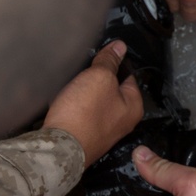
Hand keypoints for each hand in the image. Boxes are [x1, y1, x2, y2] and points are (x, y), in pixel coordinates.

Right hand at [43, 42, 142, 164]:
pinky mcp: (86, 137)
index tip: (99, 54)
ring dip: (85, 92)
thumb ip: (109, 61)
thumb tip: (121, 46)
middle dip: (97, 78)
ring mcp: (105, 132)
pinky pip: (83, 114)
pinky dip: (75, 106)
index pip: (128, 75)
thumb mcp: (99, 78)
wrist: (60, 149)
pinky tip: (66, 100)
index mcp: (134, 107)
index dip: (114, 63)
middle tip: (83, 68)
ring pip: (96, 102)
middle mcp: (124, 122)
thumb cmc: (85, 111)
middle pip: (112, 89)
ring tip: (72, 82)